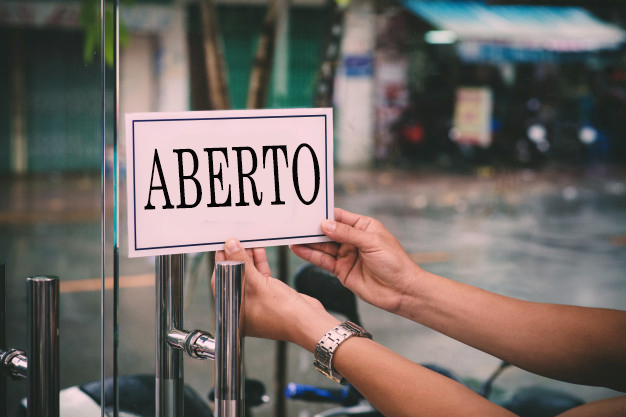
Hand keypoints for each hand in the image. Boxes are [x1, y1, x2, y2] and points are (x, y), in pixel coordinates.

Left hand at [214, 239, 338, 350]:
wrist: (308, 322)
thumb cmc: (282, 313)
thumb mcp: (257, 283)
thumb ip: (242, 263)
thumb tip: (230, 246)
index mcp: (232, 308)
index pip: (220, 279)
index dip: (221, 260)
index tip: (222, 244)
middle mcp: (242, 305)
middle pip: (234, 275)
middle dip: (235, 256)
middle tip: (234, 239)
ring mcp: (256, 300)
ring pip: (248, 273)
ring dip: (248, 257)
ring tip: (247, 240)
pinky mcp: (269, 295)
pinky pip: (260, 275)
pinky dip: (259, 263)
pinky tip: (259, 250)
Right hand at [291, 208, 422, 314]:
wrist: (402, 291)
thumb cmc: (394, 263)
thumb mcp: (372, 243)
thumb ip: (347, 234)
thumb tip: (326, 225)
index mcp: (363, 227)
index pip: (340, 217)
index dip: (324, 215)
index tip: (308, 212)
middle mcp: (353, 240)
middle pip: (328, 231)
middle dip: (313, 229)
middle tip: (295, 225)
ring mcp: (346, 255)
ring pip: (323, 246)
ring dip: (308, 242)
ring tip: (292, 236)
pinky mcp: (342, 271)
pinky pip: (323, 260)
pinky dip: (310, 255)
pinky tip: (299, 249)